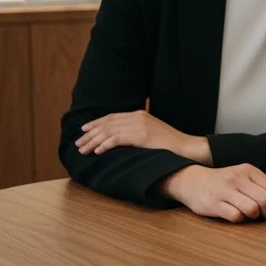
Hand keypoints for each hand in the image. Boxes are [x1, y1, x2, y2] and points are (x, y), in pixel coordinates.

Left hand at [76, 110, 210, 162]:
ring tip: (83, 150)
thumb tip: (119, 139)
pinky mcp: (141, 135)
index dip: (96, 123)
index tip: (84, 131)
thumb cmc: (170, 146)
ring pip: (109, 131)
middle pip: (108, 123)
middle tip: (78, 143)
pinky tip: (98, 151)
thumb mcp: (151, 134)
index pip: (112, 117)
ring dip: (94, 141)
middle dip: (91, 134)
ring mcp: (140, 125)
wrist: (187, 148)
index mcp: (140, 114)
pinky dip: (105, 145)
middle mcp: (138, 116)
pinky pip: (117, 139)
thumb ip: (136, 132)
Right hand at [161, 164, 265, 222]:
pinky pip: (236, 217)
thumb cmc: (225, 182)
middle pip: (265, 199)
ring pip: (252, 209)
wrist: (192, 181)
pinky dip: (240, 220)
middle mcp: (237, 178)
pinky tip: (236, 215)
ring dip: (255, 217)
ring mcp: (225, 191)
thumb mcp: (245, 178)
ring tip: (251, 215)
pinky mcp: (214, 204)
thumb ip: (265, 189)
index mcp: (248, 170)